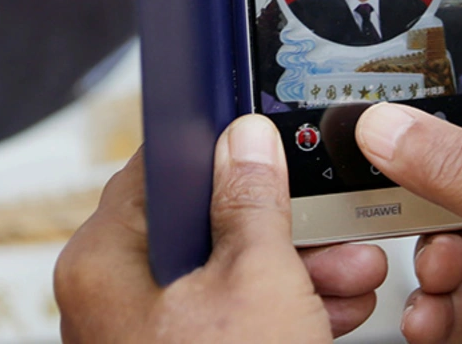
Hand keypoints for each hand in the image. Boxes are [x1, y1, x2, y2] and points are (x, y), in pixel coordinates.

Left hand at [54, 115, 388, 341]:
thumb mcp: (257, 282)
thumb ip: (253, 201)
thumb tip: (246, 141)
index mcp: (104, 261)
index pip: (156, 166)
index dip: (220, 147)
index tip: (268, 138)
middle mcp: (112, 299)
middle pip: (199, 225)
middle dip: (280, 223)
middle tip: (331, 215)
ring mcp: (145, 341)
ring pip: (223, 279)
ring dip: (296, 270)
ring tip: (356, 270)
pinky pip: (229, 324)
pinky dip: (281, 313)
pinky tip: (339, 310)